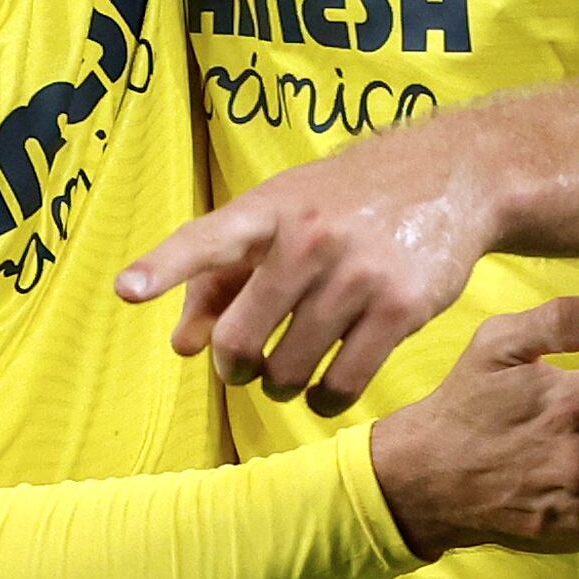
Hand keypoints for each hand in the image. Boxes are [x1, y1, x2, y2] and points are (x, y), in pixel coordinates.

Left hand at [117, 117, 495, 413]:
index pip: (208, 239)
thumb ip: (224, 277)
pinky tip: (325, 390)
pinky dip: (324, 400)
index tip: (128, 289)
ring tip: (287, 372)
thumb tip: (183, 345)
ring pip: (289, 370)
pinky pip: (341, 384)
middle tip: (244, 366)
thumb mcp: (282, 214)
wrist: (449, 177)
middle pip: (242, 337)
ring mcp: (356, 274)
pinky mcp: (399, 308)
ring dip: (280, 385)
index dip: (165, 266)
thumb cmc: (345, 201)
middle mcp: (309, 238)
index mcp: (270, 209)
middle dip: (234, 366)